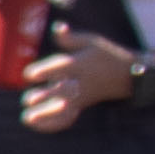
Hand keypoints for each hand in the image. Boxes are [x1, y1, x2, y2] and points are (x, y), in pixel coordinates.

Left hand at [20, 30, 141, 130]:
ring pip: (62, 110)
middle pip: (60, 92)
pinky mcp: (81, 105)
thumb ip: (69, 38)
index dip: (44, 71)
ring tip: (26, 119)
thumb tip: (56, 27)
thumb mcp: (90, 41)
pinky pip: (67, 118)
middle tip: (28, 99)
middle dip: (44, 97)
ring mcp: (80, 96)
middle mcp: (79, 82)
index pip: (61, 68)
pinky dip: (52, 124)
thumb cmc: (104, 55)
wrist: (127, 75)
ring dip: (45, 115)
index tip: (29, 75)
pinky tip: (35, 126)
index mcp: (79, 64)